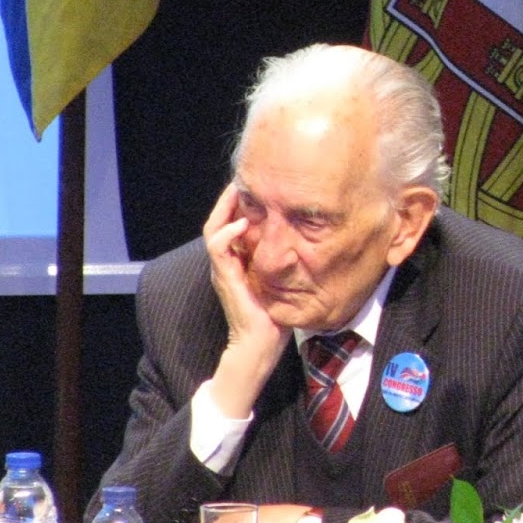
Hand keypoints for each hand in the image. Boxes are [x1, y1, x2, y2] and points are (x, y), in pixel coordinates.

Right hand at [204, 184, 291, 416]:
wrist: (260, 344)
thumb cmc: (275, 314)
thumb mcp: (283, 279)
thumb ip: (286, 259)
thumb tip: (309, 238)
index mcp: (238, 260)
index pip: (231, 222)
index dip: (239, 203)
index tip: (257, 184)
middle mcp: (227, 261)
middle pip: (218, 219)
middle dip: (229, 198)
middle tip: (244, 178)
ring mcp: (223, 269)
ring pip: (213, 228)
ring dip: (225, 208)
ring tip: (238, 190)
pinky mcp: (225, 278)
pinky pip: (218, 249)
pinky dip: (228, 233)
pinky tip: (244, 223)